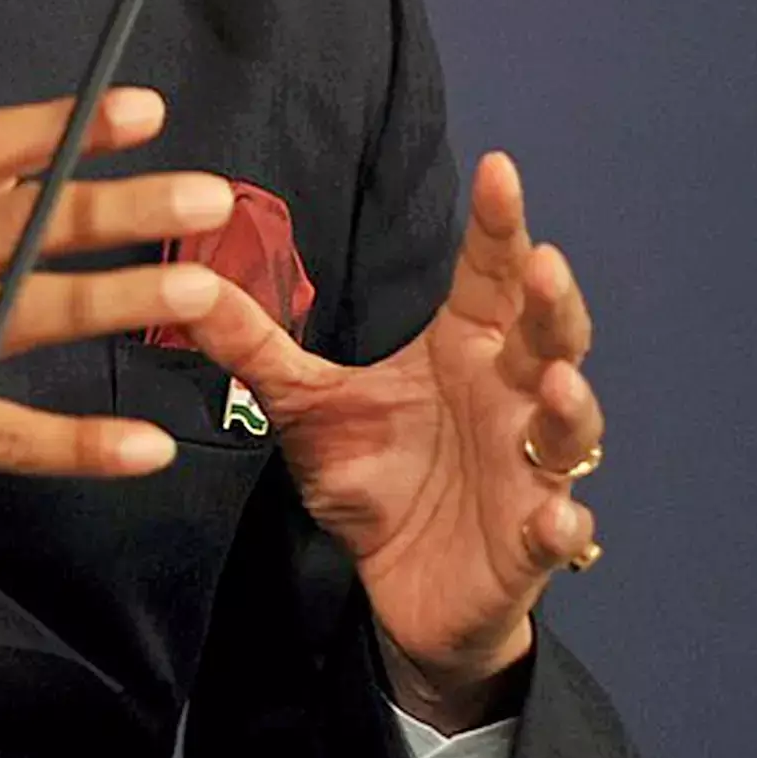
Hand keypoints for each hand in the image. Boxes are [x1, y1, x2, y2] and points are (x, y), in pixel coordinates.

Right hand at [0, 86, 241, 603]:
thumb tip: (27, 175)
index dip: (65, 128)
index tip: (143, 111)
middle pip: (21, 226)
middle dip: (121, 208)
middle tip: (206, 197)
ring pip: (30, 316)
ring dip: (121, 300)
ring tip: (198, 290)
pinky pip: (14, 433)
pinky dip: (83, 442)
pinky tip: (145, 444)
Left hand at [168, 152, 604, 726]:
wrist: (396, 588)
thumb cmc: (373, 480)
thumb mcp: (304, 405)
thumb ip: (256, 344)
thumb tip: (186, 282)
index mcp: (463, 350)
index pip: (487, 276)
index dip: (498, 225)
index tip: (497, 169)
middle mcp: (509, 397)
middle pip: (548, 335)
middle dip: (550, 301)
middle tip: (540, 264)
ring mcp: (528, 469)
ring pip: (570, 426)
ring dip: (569, 403)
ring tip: (552, 381)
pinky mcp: (530, 544)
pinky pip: (556, 529)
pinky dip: (560, 521)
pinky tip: (553, 514)